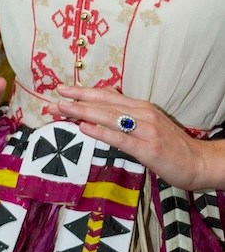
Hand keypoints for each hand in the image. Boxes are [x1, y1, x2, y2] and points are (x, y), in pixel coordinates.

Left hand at [52, 85, 206, 190]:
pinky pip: (120, 138)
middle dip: (76, 101)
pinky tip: (85, 128)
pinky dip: (101, 132)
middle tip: (53, 100)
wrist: (198, 162)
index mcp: (141, 107)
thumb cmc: (171, 145)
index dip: (83, 92)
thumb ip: (127, 115)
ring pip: (109, 117)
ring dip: (83, 112)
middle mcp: (142, 114)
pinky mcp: (149, 149)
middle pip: (104, 104)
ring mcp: (146, 130)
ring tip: (62, 109)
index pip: (107, 95)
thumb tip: (104, 104)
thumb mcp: (149, 123)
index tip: (62, 89)